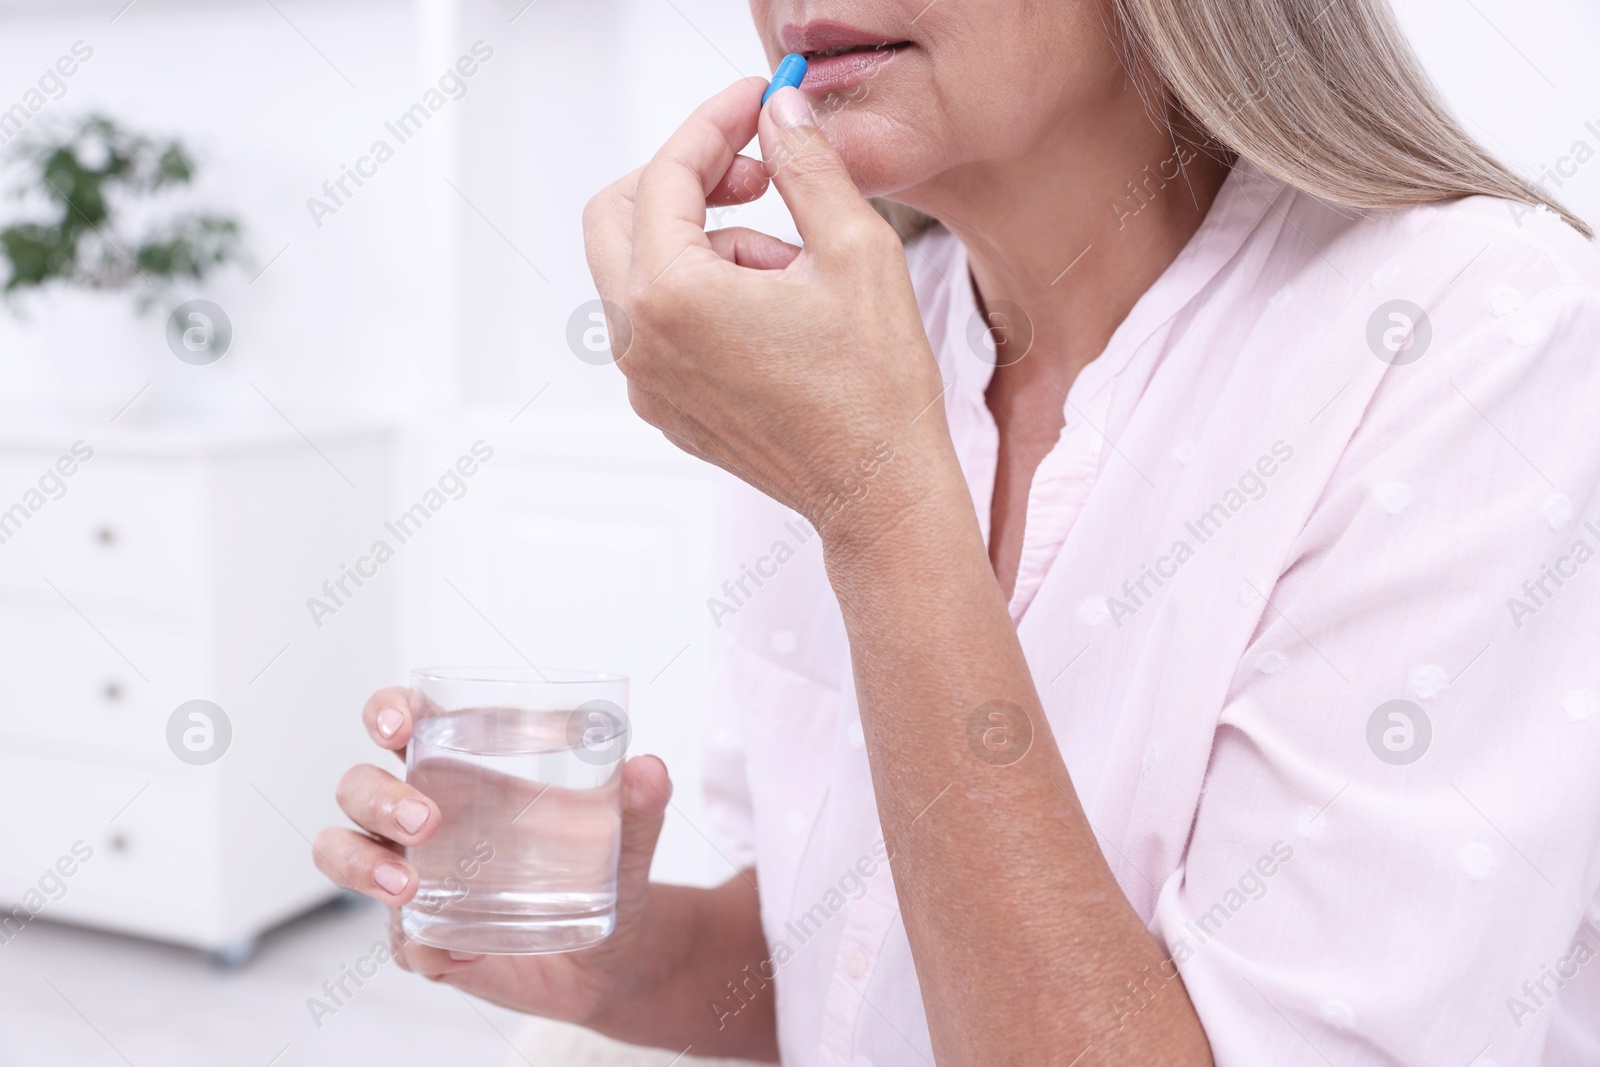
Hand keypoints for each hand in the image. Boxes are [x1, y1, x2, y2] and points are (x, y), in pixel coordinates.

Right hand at [312, 687, 673, 1024]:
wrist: (616, 955)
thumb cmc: (606, 871)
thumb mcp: (627, 837)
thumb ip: (641, 803)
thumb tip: (650, 769)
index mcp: (462, 769)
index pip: (401, 722)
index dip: (386, 712)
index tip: (398, 724)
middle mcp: (423, 815)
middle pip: (357, 786)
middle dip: (376, 796)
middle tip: (427, 821)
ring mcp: (414, 876)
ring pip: (344, 853)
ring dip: (361, 864)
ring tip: (409, 885)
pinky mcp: (424, 937)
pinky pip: (399, 939)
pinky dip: (420, 942)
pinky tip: (462, 949)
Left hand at [583, 78, 952, 545]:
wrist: (880, 493)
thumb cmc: (875, 387)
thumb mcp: (855, 249)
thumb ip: (805, 164)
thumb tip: (780, 110)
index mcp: (671, 296)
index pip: (666, 176)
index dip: (714, 125)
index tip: (756, 103)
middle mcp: (639, 341)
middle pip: (619, 215)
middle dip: (685, 178)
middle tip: (756, 171)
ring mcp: (646, 381)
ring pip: (645, 271)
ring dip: (708, 242)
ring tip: (795, 269)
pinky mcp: (667, 407)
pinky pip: (662, 324)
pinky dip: (706, 295)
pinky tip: (778, 312)